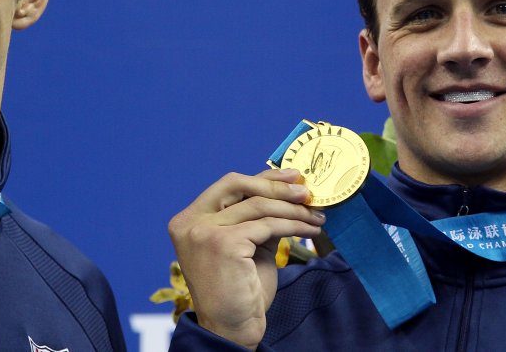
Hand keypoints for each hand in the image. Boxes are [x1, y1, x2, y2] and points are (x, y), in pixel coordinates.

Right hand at [168, 168, 324, 348]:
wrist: (232, 328)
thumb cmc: (238, 290)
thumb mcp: (246, 244)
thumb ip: (256, 217)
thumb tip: (288, 190)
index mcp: (189, 219)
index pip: (229, 185)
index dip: (262, 177)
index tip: (291, 177)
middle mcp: (190, 222)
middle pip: (239, 186)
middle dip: (277, 186)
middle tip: (307, 193)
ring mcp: (204, 231)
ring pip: (258, 206)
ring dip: (293, 210)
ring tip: (316, 216)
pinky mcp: (224, 243)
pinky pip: (268, 226)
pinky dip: (294, 226)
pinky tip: (309, 231)